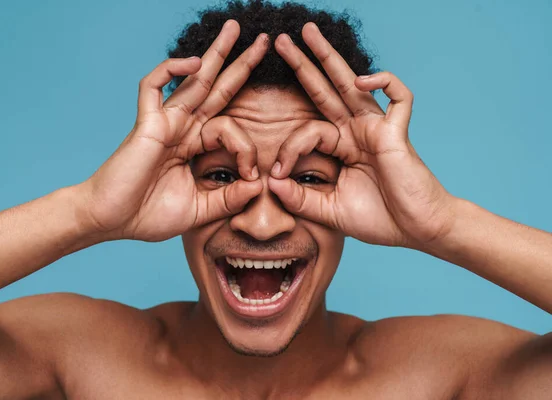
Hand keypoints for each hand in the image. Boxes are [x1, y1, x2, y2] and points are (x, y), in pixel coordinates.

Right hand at [76, 21, 267, 241]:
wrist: (110, 221)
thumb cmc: (147, 216)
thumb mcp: (199, 210)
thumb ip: (228, 199)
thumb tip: (258, 185)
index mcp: (194, 147)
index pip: (230, 128)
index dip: (247, 148)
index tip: (251, 176)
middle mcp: (182, 129)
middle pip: (217, 89)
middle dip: (240, 64)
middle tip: (263, 41)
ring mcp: (164, 123)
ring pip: (194, 80)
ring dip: (216, 53)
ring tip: (235, 28)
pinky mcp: (146, 123)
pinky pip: (154, 86)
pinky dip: (171, 70)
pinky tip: (193, 62)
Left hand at [268, 23, 454, 246]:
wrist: (417, 230)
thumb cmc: (380, 220)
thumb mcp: (330, 211)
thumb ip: (300, 199)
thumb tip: (270, 183)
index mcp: (341, 148)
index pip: (307, 131)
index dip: (288, 149)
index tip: (276, 175)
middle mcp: (356, 132)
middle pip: (325, 91)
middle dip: (303, 66)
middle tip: (281, 40)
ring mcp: (376, 129)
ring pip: (351, 84)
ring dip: (329, 57)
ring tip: (307, 33)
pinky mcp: (397, 132)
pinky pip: (397, 97)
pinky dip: (383, 83)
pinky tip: (361, 81)